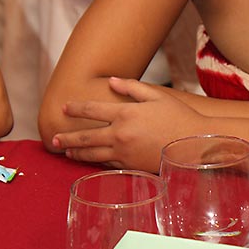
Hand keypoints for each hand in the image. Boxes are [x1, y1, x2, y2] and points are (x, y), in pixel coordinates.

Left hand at [51, 77, 206, 170]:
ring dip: (77, 153)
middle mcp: (120, 133)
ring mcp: (123, 152)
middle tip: (54, 139)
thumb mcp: (157, 96)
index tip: (64, 108)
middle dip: (67, 138)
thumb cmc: (178, 117)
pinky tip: (90, 161)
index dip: (75, 108)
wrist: (194, 145)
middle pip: (85, 136)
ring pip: (92, 154)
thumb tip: (113, 81)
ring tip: (67, 153)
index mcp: (125, 113)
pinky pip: (107, 164)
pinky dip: (96, 162)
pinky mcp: (130, 166)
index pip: (92, 109)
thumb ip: (132, 87)